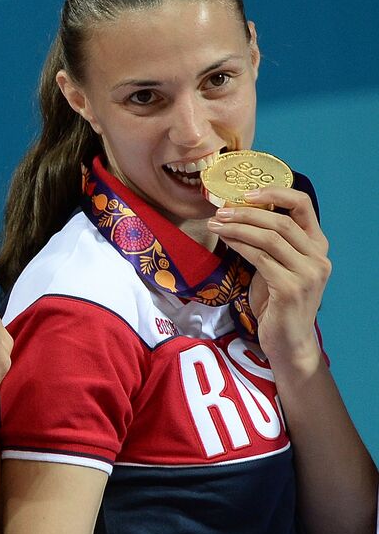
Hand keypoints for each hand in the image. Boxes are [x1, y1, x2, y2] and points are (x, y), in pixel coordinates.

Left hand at [206, 186, 328, 373]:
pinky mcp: (291, 288)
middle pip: (281, 220)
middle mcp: (318, 257)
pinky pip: (260, 258)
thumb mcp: (278, 267)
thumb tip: (237, 216)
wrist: (288, 341)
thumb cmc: (278, 302)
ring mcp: (308, 273)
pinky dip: (239, 245)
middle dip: (246, 212)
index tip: (246, 191)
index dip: (275, 192)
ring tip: (215, 224)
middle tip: (219, 211)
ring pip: (270, 237)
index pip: (303, 205)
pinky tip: (225, 240)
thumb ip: (270, 244)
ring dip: (238, 227)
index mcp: (318, 246)